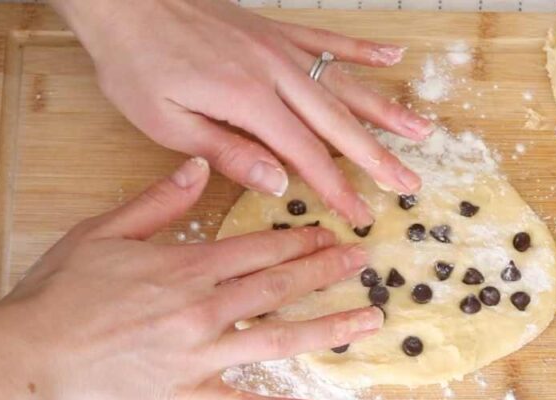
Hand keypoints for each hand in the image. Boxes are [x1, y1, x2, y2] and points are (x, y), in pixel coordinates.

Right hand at [0, 158, 382, 399]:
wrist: (29, 356)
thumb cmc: (58, 293)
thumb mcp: (102, 231)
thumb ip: (157, 201)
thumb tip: (198, 166)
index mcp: (185, 268)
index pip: (258, 249)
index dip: (300, 241)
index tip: (332, 235)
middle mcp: (203, 309)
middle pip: (278, 287)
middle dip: (327, 273)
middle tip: (365, 264)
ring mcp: (199, 357)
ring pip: (277, 340)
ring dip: (327, 329)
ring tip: (369, 322)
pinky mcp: (186, 399)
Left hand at [50, 0, 432, 226]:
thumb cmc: (135, 61)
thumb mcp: (166, 120)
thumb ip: (226, 151)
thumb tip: (277, 183)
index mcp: (248, 100)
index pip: (305, 155)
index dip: (336, 189)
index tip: (361, 215)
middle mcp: (274, 72)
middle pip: (338, 123)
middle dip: (377, 157)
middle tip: (410, 184)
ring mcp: (278, 47)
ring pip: (344, 83)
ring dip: (385, 109)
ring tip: (421, 132)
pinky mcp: (274, 29)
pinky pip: (328, 39)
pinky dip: (362, 49)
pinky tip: (393, 55)